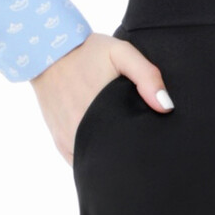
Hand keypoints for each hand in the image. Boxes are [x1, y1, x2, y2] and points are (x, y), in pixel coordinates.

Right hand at [30, 32, 174, 164]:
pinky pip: (80, 160)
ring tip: (125, 142)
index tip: (153, 142)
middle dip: (127, 155)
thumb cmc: (89, 52)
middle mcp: (82, 135)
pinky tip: (105, 143)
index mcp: (101, 116)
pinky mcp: (60, 142)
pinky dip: (93, 155)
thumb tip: (166, 107)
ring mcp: (69, 141)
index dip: (142, 148)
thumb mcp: (121, 53)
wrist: (48, 52)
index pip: (128, 150)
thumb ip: (146, 75)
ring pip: (95, 162)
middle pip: (112, 159)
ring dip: (109, 157)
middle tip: (141, 141)